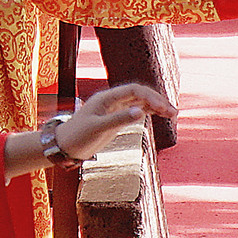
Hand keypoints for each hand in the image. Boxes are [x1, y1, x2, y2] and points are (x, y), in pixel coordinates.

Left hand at [47, 83, 178, 165]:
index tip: (162, 109)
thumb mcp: (98, 129)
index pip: (133, 90)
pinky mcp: (116, 118)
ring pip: (140, 102)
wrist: (64, 147)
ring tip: (173, 114)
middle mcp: (111, 101)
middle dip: (157, 100)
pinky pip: (136, 110)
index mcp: (106, 98)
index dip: (150, 97)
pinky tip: (161, 115)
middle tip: (173, 112)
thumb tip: (141, 111)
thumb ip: (119, 120)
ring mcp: (114, 109)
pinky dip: (149, 111)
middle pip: (139, 94)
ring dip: (156, 106)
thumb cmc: (78, 137)